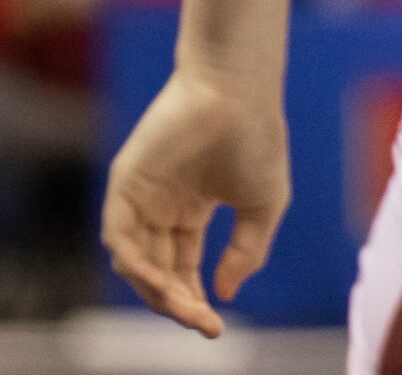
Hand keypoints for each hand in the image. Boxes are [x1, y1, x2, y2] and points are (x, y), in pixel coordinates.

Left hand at [102, 69, 290, 337]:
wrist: (240, 93)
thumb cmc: (257, 139)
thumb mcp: (263, 206)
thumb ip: (246, 251)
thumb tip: (224, 294)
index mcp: (191, 210)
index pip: (182, 267)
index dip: (196, 298)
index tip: (215, 326)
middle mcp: (161, 207)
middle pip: (158, 271)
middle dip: (178, 301)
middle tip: (201, 322)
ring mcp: (141, 196)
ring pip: (137, 261)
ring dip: (158, 290)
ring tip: (186, 306)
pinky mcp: (126, 183)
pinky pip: (121, 237)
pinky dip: (138, 265)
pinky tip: (163, 282)